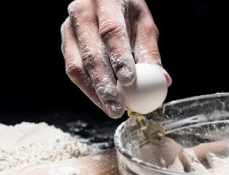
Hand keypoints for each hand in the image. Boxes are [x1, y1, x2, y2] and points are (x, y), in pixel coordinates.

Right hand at [61, 0, 170, 117]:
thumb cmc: (127, 10)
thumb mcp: (143, 23)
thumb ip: (150, 51)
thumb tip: (163, 80)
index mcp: (106, 1)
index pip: (112, 32)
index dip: (119, 58)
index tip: (129, 81)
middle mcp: (82, 12)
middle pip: (91, 53)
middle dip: (105, 85)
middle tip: (118, 108)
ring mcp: (69, 27)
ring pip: (76, 65)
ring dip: (94, 92)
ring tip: (112, 110)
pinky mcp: (65, 42)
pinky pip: (73, 69)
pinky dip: (88, 88)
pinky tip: (102, 100)